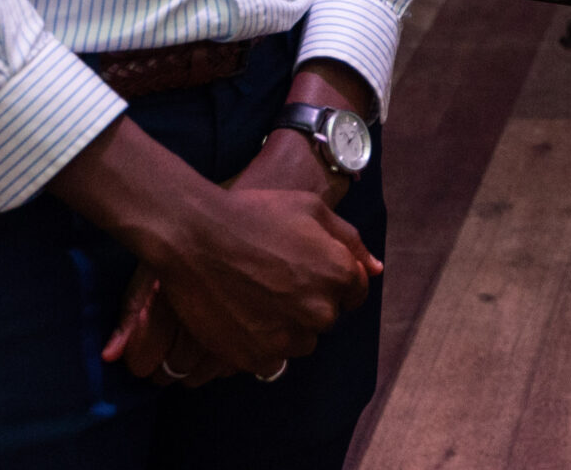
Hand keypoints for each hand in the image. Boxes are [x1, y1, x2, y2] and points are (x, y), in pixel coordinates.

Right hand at [101, 187, 375, 381]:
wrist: (193, 237)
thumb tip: (376, 270)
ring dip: (286, 326)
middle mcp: (320, 311)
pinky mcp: (256, 357)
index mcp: (339, 274)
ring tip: (255, 297)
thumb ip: (350, 241)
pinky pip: (271, 361)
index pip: (355, 292)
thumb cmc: (253, 214)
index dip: (330, 278)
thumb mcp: (310, 208)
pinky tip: (242, 316)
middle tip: (274, 278)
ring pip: (300, 342)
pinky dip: (260, 344)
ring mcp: (287, 338)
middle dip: (309, 302)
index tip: (302, 268)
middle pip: (326, 318)